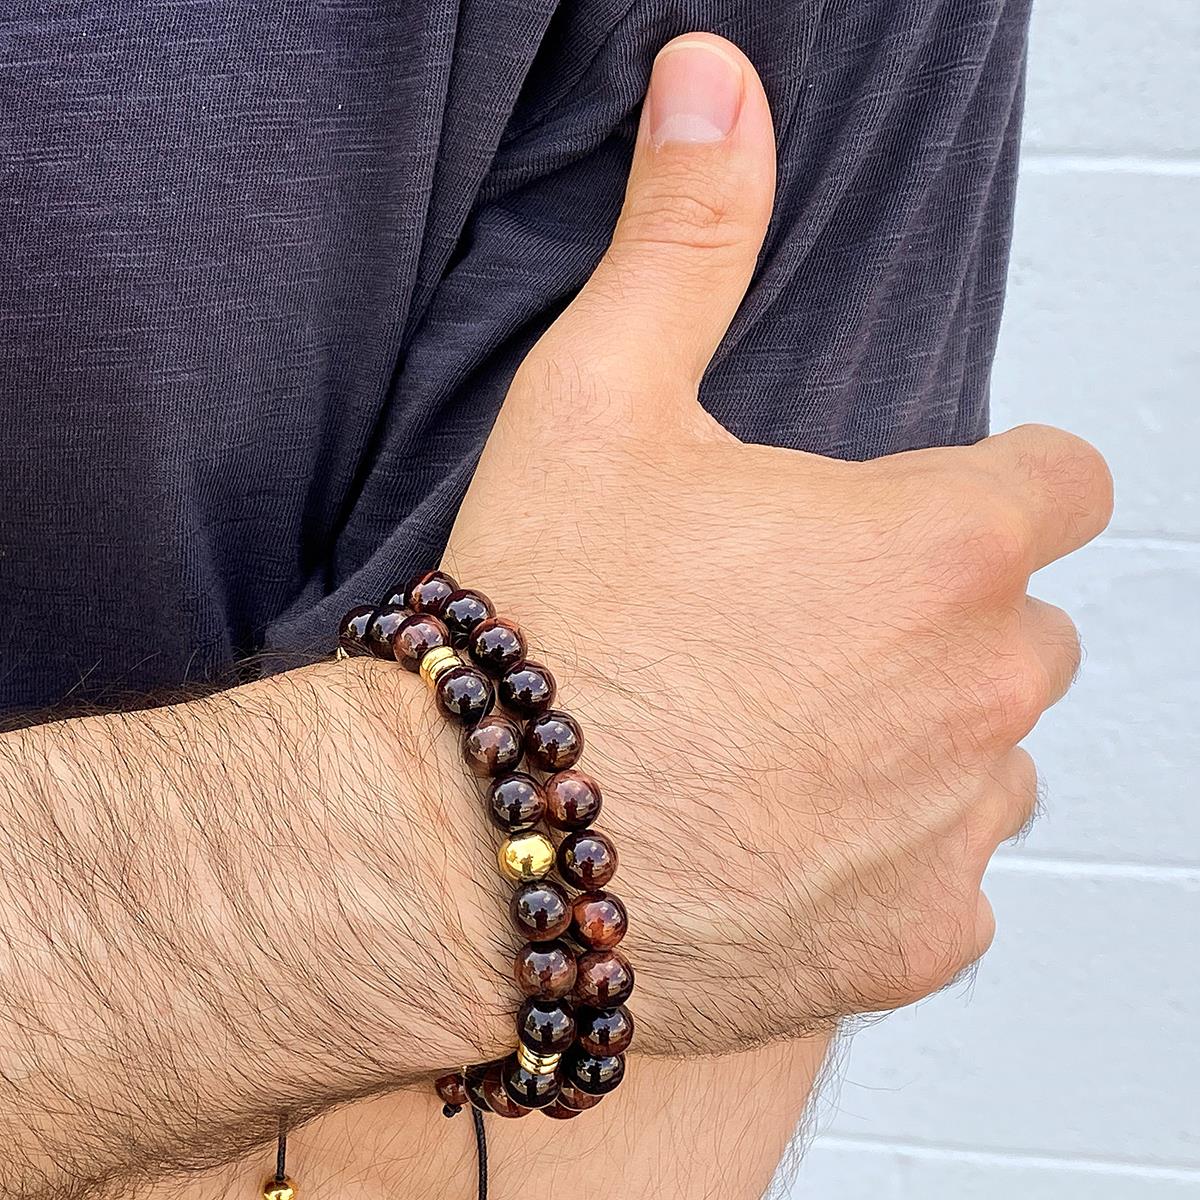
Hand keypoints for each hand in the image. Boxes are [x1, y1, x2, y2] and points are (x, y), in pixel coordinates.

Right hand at [441, 34, 1112, 1051]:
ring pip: (988, 757)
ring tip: (773, 743)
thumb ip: (687, 236)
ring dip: (915, 741)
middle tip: (791, 637)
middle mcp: (979, 692)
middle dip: (933, 619)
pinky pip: (947, 881)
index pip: (1059, 484)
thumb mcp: (600, 396)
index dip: (991, 486)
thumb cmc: (539, 621)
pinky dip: (884, 859)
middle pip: (1019, 627)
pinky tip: (772, 845)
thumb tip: (710, 78)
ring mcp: (951, 829)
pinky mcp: (912, 943)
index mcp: (937, 547)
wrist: (464, 848)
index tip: (914, 512)